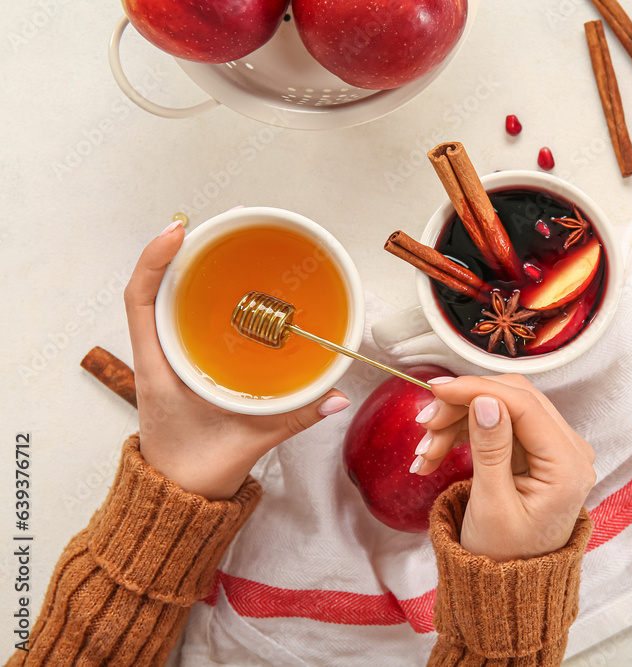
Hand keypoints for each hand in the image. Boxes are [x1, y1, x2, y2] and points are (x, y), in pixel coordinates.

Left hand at [123, 221, 350, 499]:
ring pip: (169, 304)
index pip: (140, 300)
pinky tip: (231, 289)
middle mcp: (156, 357)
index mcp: (157, 368)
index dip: (154, 260)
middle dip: (182, 252)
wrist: (176, 501)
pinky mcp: (182, 369)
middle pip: (155, 290)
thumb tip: (336, 397)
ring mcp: (166, 362)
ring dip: (191, 272)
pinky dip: (202, 299)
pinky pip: (185, 324)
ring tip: (226, 245)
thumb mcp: (249, 439)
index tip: (178, 231)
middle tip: (222, 227)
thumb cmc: (196, 470)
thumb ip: (295, 416)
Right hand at [415, 375, 595, 560]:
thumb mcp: (492, 505)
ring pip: (502, 408)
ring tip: (425, 450)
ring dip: (458, 421)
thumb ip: (491, 449)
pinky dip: (465, 433)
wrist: (510, 586)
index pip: (524, 406)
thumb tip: (487, 400)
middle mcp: (569, 450)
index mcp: (568, 466)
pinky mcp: (536, 451)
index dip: (478, 390)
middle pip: (514, 399)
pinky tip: (434, 453)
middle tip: (424, 424)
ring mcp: (554, 449)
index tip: (437, 390)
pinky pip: (499, 425)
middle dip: (464, 405)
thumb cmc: (504, 557)